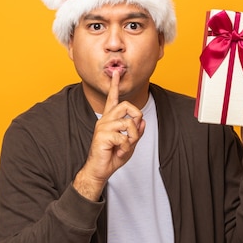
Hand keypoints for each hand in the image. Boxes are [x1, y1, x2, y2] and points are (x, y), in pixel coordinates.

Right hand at [73, 70, 145, 199]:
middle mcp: (105, 120)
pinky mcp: (102, 136)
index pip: (112, 98)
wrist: (100, 170)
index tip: (116, 72)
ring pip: (128, 123)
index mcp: (110, 119)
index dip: (115, 85)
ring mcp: (103, 127)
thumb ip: (136, 132)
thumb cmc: (112, 156)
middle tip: (135, 131)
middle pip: (126, 105)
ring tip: (127, 146)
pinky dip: (126, 147)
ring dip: (133, 137)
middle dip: (137, 116)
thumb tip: (142, 122)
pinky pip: (123, 137)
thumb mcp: (129, 143)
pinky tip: (120, 152)